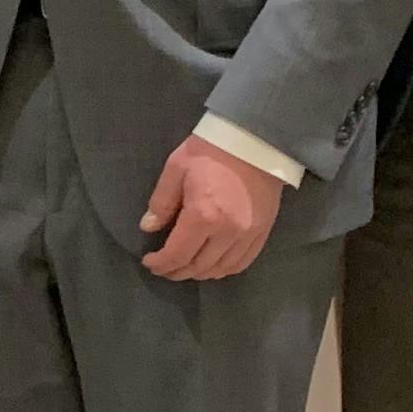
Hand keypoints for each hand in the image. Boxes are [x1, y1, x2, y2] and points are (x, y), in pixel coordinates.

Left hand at [140, 130, 283, 282]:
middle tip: (164, 268)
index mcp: (203, 216)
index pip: (178, 254)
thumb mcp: (176, 169)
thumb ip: (161, 202)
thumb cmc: (210, 150)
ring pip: (221, 269)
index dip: (161, 264)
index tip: (150, 262)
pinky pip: (243, 262)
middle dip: (177, 271)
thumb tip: (148, 227)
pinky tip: (213, 266)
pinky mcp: (263, 231)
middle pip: (199, 266)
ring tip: (185, 268)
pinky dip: (225, 269)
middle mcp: (228, 231)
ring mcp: (249, 234)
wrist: (255, 138)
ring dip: (200, 273)